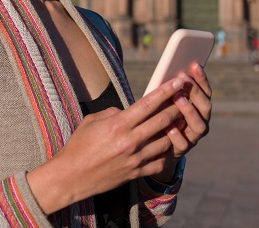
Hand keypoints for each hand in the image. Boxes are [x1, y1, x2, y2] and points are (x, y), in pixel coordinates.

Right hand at [26, 76, 188, 213]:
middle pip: (163, 121)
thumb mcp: (92, 121)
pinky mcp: (136, 173)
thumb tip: (128, 111)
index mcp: (119, 124)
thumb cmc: (78, 145)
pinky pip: (160, 162)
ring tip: (183, 119)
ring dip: (176, 129)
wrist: (70, 177)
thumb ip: (114, 113)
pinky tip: (170, 145)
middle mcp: (130, 141)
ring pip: (166, 141)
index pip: (149, 104)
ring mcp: (135, 159)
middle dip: (178, 107)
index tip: (179, 82)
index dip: (166, 91)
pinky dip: (167, 152)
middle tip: (187, 97)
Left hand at [156, 62, 211, 179]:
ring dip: (190, 111)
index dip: (201, 78)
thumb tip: (170, 68)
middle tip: (184, 80)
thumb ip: (169, 89)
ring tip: (178, 98)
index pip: (205, 91)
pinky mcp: (180, 151)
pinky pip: (184, 144)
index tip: (194, 65)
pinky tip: (169, 127)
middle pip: (206, 107)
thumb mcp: (162, 100)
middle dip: (196, 92)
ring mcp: (192, 138)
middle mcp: (199, 122)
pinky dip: (177, 135)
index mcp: (198, 107)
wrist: (150, 147)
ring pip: (200, 126)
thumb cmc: (155, 116)